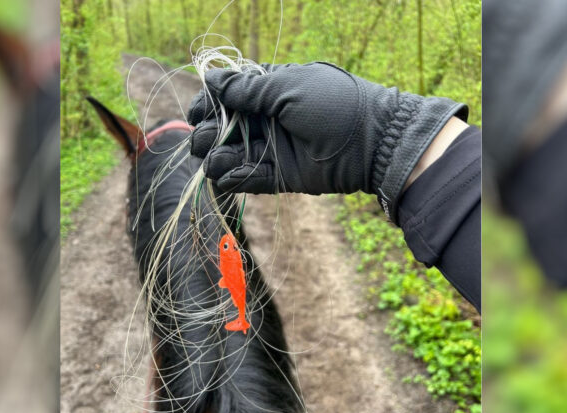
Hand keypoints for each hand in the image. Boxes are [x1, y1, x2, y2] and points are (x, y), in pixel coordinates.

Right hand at [188, 62, 465, 205]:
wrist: (372, 143)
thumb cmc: (332, 105)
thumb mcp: (288, 88)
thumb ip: (247, 88)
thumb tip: (211, 78)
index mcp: (271, 92)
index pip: (230, 97)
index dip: (208, 105)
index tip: (195, 113)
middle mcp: (270, 120)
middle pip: (226, 128)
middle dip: (209, 134)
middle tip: (203, 141)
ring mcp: (275, 149)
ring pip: (234, 155)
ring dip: (218, 158)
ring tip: (214, 160)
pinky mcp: (282, 177)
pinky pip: (251, 179)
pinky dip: (235, 179)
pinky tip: (225, 176)